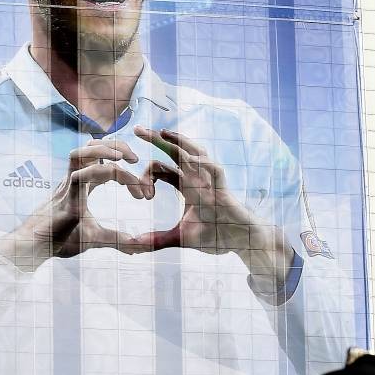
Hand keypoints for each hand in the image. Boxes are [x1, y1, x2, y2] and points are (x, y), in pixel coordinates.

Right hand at [0, 140, 147, 270]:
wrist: (34, 250)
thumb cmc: (59, 239)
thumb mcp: (94, 238)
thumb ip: (116, 239)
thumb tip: (136, 248)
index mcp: (81, 186)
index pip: (102, 162)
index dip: (125, 170)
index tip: (143, 193)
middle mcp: (74, 180)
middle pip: (91, 147)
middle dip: (115, 145)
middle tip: (135, 159)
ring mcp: (67, 187)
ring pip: (81, 152)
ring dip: (105, 149)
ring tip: (125, 158)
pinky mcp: (65, 199)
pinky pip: (79, 176)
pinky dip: (99, 171)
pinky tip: (116, 175)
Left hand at [129, 127, 294, 282]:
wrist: (240, 242)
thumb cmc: (215, 235)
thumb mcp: (180, 237)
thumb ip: (157, 239)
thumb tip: (134, 245)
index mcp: (186, 186)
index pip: (163, 168)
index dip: (147, 172)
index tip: (142, 197)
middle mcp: (197, 179)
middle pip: (176, 153)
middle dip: (158, 140)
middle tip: (138, 129)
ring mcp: (211, 182)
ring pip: (196, 153)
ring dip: (180, 142)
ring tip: (163, 132)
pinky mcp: (223, 191)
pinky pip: (216, 171)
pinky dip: (205, 163)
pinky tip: (191, 159)